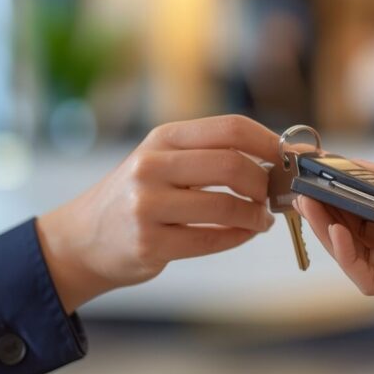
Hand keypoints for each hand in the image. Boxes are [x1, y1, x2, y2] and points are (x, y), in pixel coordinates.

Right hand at [37, 115, 279, 311]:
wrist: (83, 238)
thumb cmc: (138, 196)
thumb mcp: (162, 159)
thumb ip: (209, 154)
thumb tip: (276, 156)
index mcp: (162, 138)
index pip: (230, 128)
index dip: (270, 143)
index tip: (290, 158)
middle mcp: (151, 166)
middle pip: (233, 166)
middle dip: (265, 183)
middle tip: (274, 195)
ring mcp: (148, 206)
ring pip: (226, 207)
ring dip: (256, 216)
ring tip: (260, 219)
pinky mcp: (149, 244)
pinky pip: (213, 240)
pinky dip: (239, 237)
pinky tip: (243, 233)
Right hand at [296, 161, 373, 295]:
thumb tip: (345, 162)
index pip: (361, 220)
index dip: (334, 205)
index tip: (314, 182)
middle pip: (353, 241)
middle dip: (323, 218)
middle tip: (302, 195)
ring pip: (356, 261)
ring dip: (328, 236)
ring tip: (313, 208)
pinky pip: (372, 279)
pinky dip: (349, 259)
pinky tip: (340, 232)